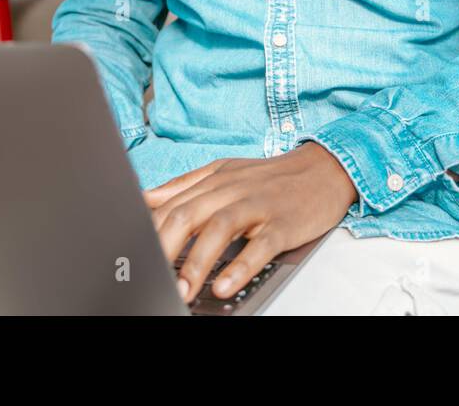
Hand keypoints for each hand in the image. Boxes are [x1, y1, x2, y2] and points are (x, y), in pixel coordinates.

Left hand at [144, 142, 357, 302]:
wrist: (324, 168)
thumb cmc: (270, 178)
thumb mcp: (223, 174)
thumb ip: (183, 187)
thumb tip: (143, 199)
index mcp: (212, 180)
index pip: (169, 206)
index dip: (147, 234)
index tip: (135, 259)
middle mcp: (230, 190)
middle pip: (186, 215)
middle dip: (163, 250)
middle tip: (151, 279)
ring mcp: (258, 205)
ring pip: (219, 228)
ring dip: (196, 263)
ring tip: (182, 291)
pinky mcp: (283, 223)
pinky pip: (260, 246)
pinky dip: (240, 266)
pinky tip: (225, 285)